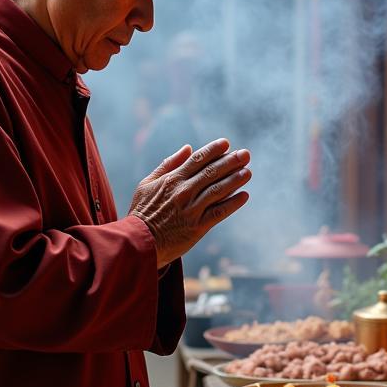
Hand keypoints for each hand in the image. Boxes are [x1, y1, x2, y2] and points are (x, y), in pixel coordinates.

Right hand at [129, 139, 250, 268]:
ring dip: (235, 180)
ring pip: (218, 190)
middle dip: (231, 161)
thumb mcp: (147, 183)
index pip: (198, 160)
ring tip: (248, 172)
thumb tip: (187, 148)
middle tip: (246, 154)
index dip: (214, 150)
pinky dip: (233, 203)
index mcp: (172, 179)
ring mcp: (192, 209)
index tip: (227, 143)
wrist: (138, 242)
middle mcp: (184, 192)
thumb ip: (168, 164)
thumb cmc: (141, 212)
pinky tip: (244, 196)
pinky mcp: (197, 227)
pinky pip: (219, 212)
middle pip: (212, 172)